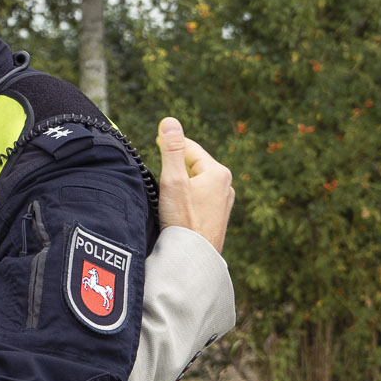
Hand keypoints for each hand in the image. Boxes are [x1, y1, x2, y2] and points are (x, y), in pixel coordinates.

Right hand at [155, 117, 234, 253]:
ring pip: (196, 183)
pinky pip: (200, 198)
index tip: (154, 142)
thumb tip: (170, 121)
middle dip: (175, 167)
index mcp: (217, 172)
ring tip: (166, 196)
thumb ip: (171, 149)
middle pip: (193, 165)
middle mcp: (226, 185)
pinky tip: (177, 210)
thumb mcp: (173, 180)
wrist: (194, 259)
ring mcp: (224, 202)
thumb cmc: (183, 221)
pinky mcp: (218, 217)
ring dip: (181, 184)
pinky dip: (187, 198)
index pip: (189, 148)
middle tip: (158, 176)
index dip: (169, 144)